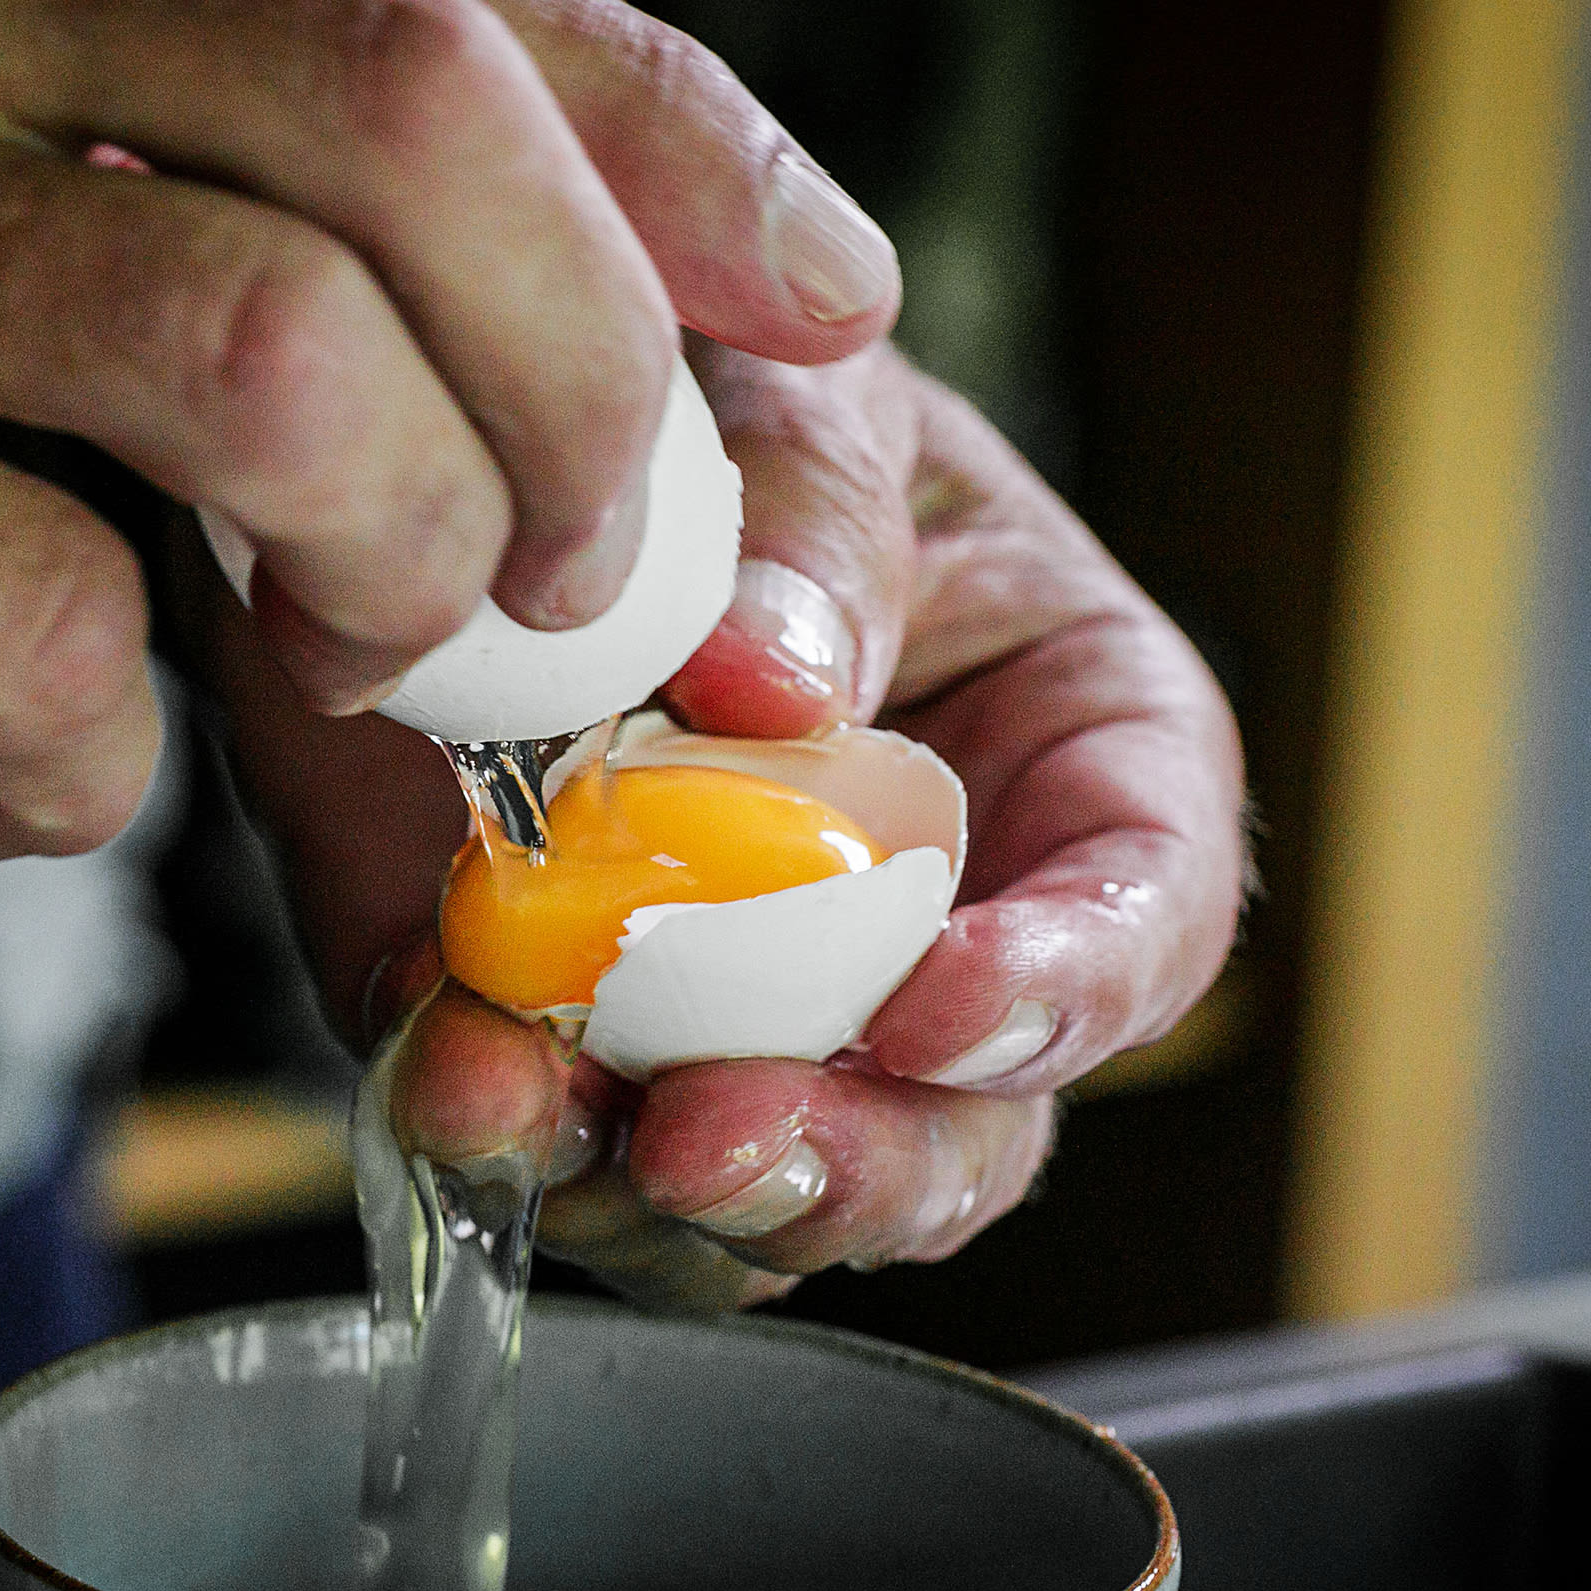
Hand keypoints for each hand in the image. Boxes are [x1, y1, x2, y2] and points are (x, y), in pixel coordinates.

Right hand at [0, 0, 894, 861]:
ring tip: (348, 661)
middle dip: (598, 367)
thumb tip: (335, 322)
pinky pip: (23, 639)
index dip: (676, 130)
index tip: (818, 295)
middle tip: (603, 556)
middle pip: (413, 119)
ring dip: (384, 554)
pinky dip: (83, 763)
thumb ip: (53, 110)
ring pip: (265, 362)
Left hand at [204, 338, 1245, 1304]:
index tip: (930, 1009)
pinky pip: (565, 1154)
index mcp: (1074, 759)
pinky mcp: (577, 1045)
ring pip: (763, 1198)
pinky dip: (500, 1133)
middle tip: (714, 1134)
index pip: (1144, 920)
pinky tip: (446, 1073)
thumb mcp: (799, 392)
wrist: (488, 445)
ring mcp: (756, 1017)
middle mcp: (932, 930)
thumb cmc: (726, 400)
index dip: (1062, 994)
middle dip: (846, 1162)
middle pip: (962, 1132)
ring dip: (653, 1192)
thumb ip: (812, 507)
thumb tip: (777, 682)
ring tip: (524, 1105)